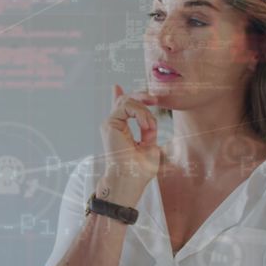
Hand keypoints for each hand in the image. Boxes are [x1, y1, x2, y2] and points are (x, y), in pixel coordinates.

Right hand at [98, 85, 160, 206]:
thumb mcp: (149, 146)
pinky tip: (145, 126)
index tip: (115, 87)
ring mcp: (110, 124)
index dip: (117, 96)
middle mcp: (113, 126)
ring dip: (144, 111)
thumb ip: (148, 131)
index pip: (118, 109)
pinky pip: (127, 106)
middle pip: (125, 100)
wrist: (130, 179)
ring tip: (150, 127)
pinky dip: (140, 114)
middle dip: (141, 96)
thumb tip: (149, 119)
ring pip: (128, 101)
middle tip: (155, 99)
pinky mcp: (109, 124)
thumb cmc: (139, 170)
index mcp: (120, 131)